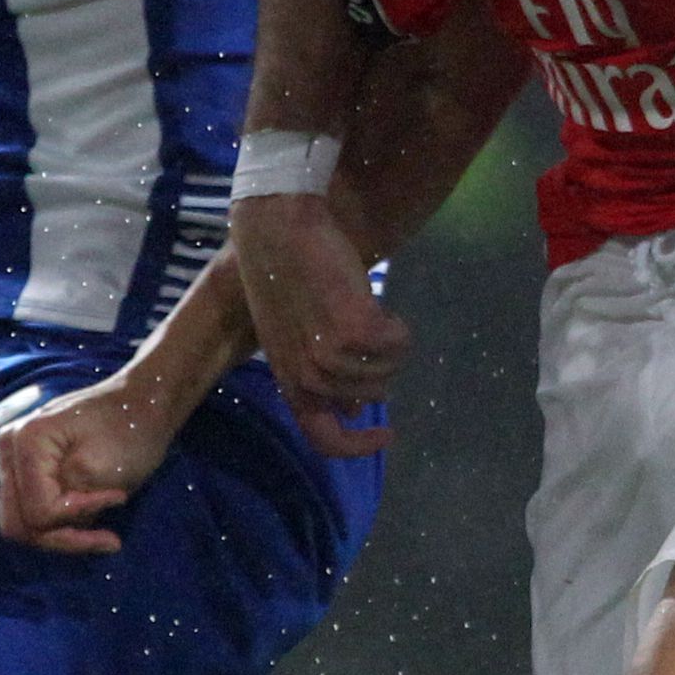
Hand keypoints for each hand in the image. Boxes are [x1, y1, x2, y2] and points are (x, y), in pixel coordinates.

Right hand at [0, 374, 178, 554]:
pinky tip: (93, 521)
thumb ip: (69, 503)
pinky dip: (62, 523)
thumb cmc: (130, 428)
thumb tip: (50, 527)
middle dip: (62, 536)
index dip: (75, 516)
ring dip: (62, 534)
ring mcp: (15, 459)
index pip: (36, 511)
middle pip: (19, 522)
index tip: (116, 500)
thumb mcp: (102, 469)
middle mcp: (9, 449)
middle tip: (106, 539)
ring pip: (23, 522)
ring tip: (104, 534)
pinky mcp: (28, 470)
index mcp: (24, 442)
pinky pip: (33, 510)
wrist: (143, 402)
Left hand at [229, 195, 407, 455]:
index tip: (387, 434)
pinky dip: (398, 325)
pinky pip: (399, 341)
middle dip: (381, 368)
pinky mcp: (357, 328)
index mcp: (289, 381)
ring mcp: (331, 355)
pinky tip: (378, 303)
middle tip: (375, 333)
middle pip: (371, 396)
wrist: (276, 227)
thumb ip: (317, 374)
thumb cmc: (284, 277)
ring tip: (372, 311)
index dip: (359, 446)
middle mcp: (309, 377)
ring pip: (387, 369)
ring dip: (390, 343)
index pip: (325, 440)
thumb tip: (353, 410)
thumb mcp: (291, 337)